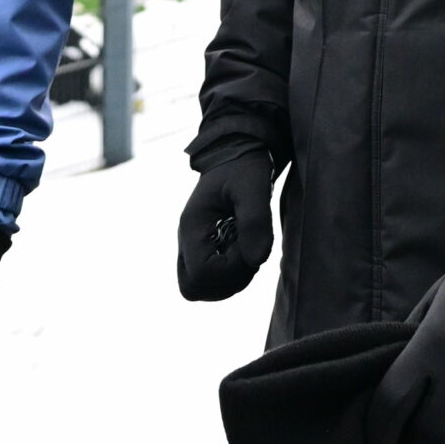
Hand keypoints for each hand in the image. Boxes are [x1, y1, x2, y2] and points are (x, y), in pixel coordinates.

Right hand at [176, 148, 274, 301]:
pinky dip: (232, 275)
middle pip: (194, 288)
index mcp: (192, 226)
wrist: (238, 155)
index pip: (200, 274)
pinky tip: (245, 251)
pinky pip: (210, 279)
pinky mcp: (205, 249)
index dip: (229, 272)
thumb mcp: (254, 187)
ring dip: (231, 279)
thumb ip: (255, 221)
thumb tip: (257, 260)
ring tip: (248, 249)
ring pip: (201, 288)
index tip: (249, 249)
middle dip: (227, 282)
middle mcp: (187, 240)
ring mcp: (193, 246)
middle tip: (249, 255)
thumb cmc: (245, 168)